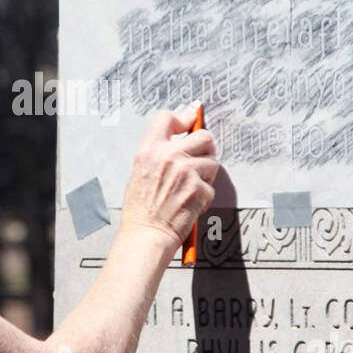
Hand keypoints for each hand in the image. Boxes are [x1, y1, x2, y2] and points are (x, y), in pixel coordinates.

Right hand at [118, 102, 217, 251]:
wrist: (146, 235)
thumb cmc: (141, 209)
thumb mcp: (140, 171)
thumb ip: (158, 152)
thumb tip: (180, 137)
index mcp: (149, 150)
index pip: (167, 118)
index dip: (183, 118)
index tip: (191, 119)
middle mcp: (168, 157)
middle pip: (203, 136)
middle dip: (206, 147)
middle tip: (200, 159)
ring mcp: (186, 172)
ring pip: (212, 162)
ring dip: (206, 174)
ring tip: (190, 187)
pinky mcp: (199, 189)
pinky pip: (211, 186)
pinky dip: (204, 195)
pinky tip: (190, 201)